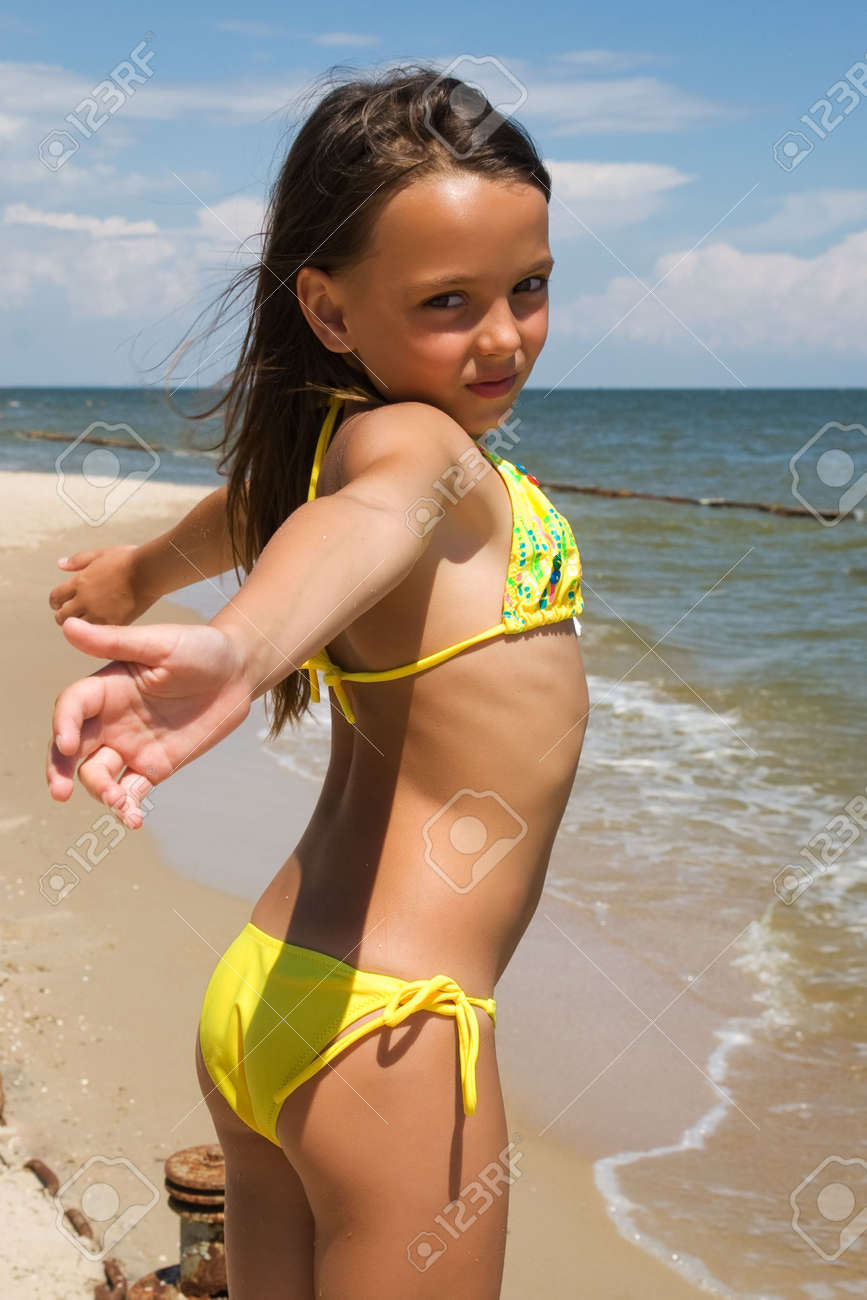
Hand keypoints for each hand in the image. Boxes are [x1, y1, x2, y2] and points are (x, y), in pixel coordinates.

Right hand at [46, 617, 250, 828]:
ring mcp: (131, 745)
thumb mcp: (160, 643)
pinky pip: (132, 791)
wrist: (238, 672)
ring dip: (100, 792)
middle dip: (60, 771)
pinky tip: (132, 818)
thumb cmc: (198, 648)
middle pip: (71, 749)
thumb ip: (115, 642)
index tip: (67, 744)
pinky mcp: (154, 766)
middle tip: (60, 792)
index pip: (72, 708)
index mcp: (106, 688)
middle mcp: (110, 719)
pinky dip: (126, 807)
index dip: (62, 725)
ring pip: (98, 775)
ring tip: (118, 802)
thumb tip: (69, 625)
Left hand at [49, 546, 153, 625]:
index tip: (58, 603)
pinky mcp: (114, 623)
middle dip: (62, 616)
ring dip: (78, 625)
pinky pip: (98, 633)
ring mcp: (99, 613)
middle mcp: (85, 600)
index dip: (55, 602)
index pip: (55, 598)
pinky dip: (96, 631)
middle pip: (62, 616)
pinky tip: (100, 626)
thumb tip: (60, 564)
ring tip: (84, 623)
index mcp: (79, 582)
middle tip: (69, 615)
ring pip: (78, 628)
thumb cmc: (128, 560)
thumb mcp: (99, 554)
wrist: (149, 572)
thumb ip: (78, 561)